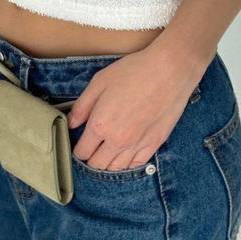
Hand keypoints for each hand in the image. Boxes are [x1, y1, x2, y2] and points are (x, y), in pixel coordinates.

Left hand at [67, 39, 207, 170]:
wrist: (169, 71)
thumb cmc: (134, 72)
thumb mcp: (99, 82)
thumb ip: (82, 106)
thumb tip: (71, 123)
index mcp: (100, 125)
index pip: (82, 152)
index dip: (78, 149)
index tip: (79, 144)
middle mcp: (118, 141)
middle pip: (97, 165)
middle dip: (91, 159)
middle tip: (92, 149)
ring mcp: (138, 145)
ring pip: (117, 168)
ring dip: (108, 163)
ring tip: (107, 152)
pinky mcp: (155, 143)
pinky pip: (137, 164)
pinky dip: (128, 163)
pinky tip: (125, 154)